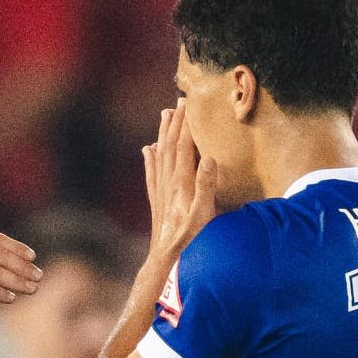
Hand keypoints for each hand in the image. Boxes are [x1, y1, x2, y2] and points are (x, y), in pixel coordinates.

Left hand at [142, 99, 217, 258]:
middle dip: (175, 122)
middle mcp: (168, 181)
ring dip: (162, 133)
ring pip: (160, 154)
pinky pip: (151, 171)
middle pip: (170, 144)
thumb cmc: (189, 237)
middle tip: (178, 102)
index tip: (190, 104)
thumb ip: (206, 185)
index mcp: (181, 182)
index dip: (186, 124)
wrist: (165, 256)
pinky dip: (150, 157)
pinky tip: (148, 149)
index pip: (184, 145)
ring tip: (164, 115)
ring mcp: (160, 189)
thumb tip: (209, 158)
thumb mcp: (204, 213)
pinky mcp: (156, 199)